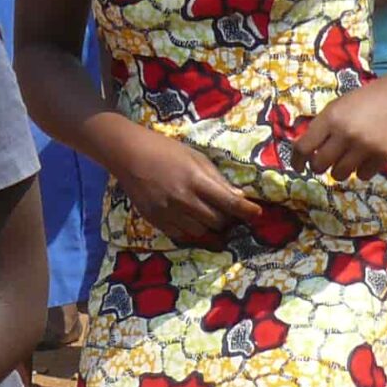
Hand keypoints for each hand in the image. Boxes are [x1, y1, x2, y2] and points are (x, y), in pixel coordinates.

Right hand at [113, 131, 260, 247]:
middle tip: (227, 212)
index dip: (246, 210)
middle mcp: (183, 199)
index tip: (257, 213)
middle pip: (217, 221)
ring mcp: (168, 212)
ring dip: (210, 226)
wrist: (129, 155)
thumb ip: (216, 179)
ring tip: (210, 217)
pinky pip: (181, 235)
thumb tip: (238, 196)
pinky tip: (192, 221)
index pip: (229, 202)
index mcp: (196, 180)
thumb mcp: (196, 157)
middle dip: (227, 218)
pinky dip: (191, 231)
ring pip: (200, 231)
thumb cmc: (166, 151)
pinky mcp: (155, 220)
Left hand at [297, 77, 386, 183]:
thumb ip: (324, 125)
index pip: (303, 147)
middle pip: (319, 165)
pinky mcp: (382, 154)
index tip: (298, 167)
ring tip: (347, 161)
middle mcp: (344, 133)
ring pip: (339, 174)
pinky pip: (363, 175)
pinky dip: (362, 171)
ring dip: (340, 171)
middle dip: (319, 167)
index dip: (297, 160)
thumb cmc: (370, 97)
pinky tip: (366, 160)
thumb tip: (308, 149)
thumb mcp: (340, 105)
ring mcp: (364, 145)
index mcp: (330, 117)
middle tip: (325, 163)